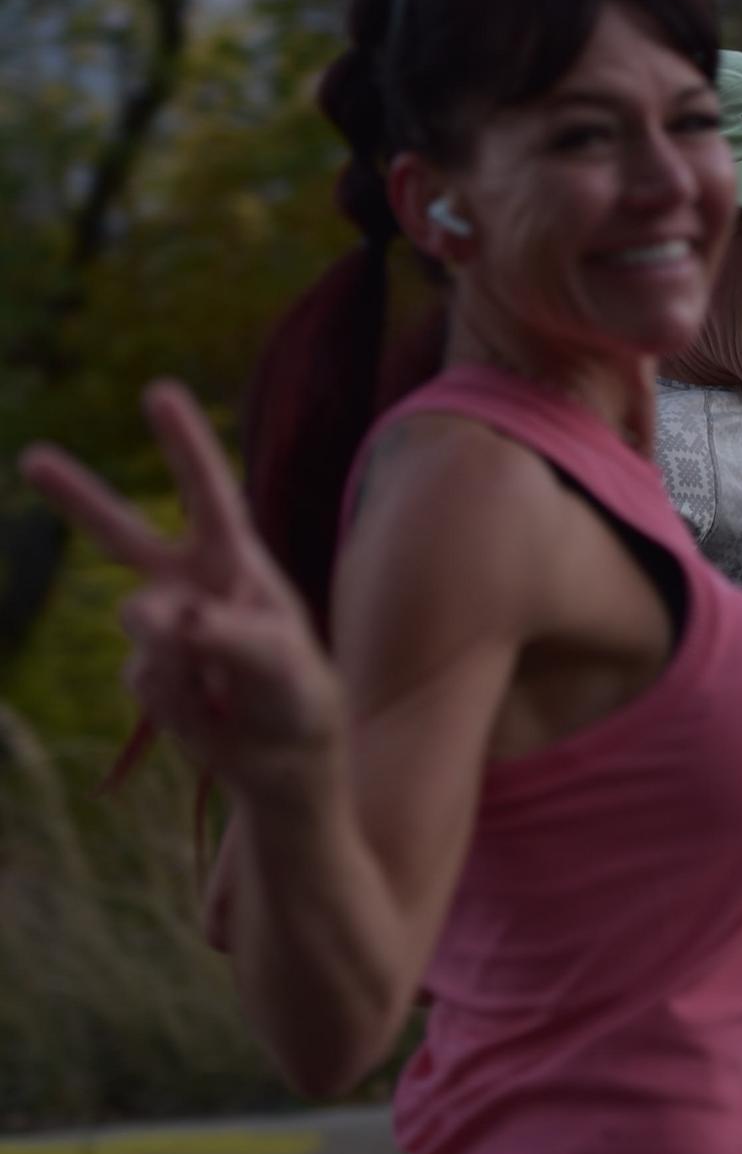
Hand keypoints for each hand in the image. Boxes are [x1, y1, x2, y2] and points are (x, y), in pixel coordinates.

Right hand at [21, 382, 345, 795]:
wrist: (284, 761)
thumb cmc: (297, 696)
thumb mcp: (282, 665)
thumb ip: (228, 636)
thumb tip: (163, 618)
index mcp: (235, 562)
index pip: (208, 494)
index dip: (184, 444)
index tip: (159, 392)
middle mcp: (191, 584)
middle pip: (122, 534)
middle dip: (77, 497)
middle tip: (31, 457)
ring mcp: (163, 628)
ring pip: (140, 626)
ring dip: (180, 659)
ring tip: (227, 691)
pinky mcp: (147, 673)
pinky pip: (144, 680)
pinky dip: (179, 703)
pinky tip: (209, 713)